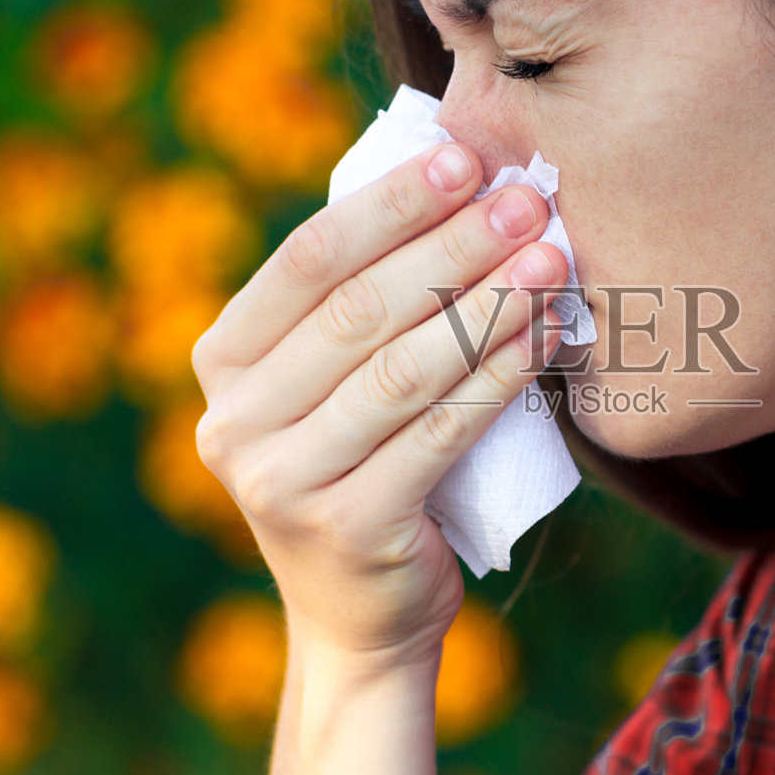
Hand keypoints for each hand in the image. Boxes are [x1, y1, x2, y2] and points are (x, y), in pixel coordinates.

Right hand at [192, 143, 567, 668]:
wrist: (361, 617)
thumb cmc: (367, 467)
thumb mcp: (339, 383)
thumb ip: (368, 302)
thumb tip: (469, 185)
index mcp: (222, 361)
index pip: (308, 259)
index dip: (391, 203)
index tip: (468, 157)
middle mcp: (232, 420)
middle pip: (358, 309)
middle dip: (452, 245)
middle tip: (527, 201)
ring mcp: (279, 480)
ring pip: (401, 370)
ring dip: (485, 305)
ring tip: (552, 262)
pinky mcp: (344, 527)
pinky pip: (438, 433)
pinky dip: (497, 378)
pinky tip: (544, 336)